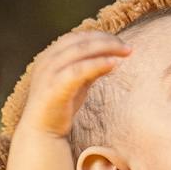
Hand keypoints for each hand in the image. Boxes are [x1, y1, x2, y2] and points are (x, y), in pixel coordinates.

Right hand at [17, 31, 131, 137]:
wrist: (42, 132)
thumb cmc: (60, 106)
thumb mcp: (77, 83)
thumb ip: (90, 69)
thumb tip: (112, 58)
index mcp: (49, 56)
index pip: (77, 38)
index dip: (99, 37)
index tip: (120, 42)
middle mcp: (47, 61)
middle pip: (80, 41)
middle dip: (106, 41)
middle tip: (128, 48)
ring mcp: (48, 74)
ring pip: (80, 51)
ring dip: (105, 48)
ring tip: (125, 52)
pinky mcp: (54, 88)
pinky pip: (78, 71)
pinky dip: (96, 64)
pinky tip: (113, 64)